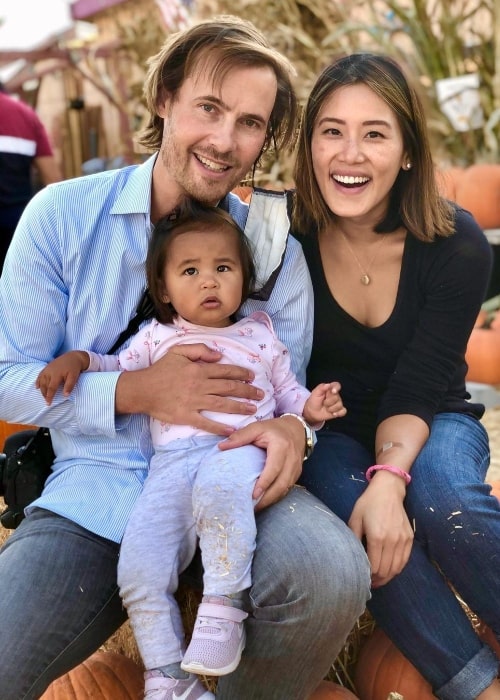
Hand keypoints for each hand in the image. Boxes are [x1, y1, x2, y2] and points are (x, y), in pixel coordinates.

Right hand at [35, 351, 89, 404]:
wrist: (72, 357)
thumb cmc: (74, 367)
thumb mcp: (74, 376)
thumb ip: (69, 386)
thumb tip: (65, 396)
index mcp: (56, 375)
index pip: (51, 388)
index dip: (49, 396)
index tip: (48, 403)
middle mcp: (49, 372)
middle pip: (44, 385)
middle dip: (44, 394)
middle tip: (46, 401)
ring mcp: (47, 369)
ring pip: (41, 381)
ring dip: (41, 389)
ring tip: (43, 395)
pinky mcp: (46, 367)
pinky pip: (40, 375)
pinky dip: (38, 381)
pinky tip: (37, 387)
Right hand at [116, 343, 264, 433]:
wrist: (142, 389)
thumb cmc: (160, 370)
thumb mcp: (178, 351)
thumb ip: (199, 350)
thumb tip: (219, 355)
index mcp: (199, 370)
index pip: (226, 371)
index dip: (241, 373)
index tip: (252, 377)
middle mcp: (199, 385)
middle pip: (229, 388)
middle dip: (247, 391)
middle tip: (260, 394)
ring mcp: (194, 402)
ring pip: (222, 405)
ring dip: (240, 407)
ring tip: (254, 409)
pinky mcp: (186, 416)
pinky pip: (206, 423)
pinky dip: (219, 428)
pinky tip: (232, 430)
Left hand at [218, 414, 303, 508]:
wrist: (295, 428)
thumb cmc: (273, 428)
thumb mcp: (257, 427)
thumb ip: (240, 436)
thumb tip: (221, 447)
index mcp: (281, 446)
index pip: (274, 467)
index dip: (265, 482)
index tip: (253, 495)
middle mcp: (292, 459)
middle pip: (282, 483)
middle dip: (268, 498)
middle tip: (253, 507)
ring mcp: (296, 468)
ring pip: (285, 489)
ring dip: (271, 500)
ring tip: (256, 508)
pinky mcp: (297, 474)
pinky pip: (287, 489)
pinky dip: (276, 497)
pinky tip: (264, 501)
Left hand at [303, 381, 345, 423]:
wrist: (313, 411)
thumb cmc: (314, 400)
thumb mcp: (315, 393)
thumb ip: (321, 388)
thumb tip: (328, 385)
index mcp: (330, 389)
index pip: (337, 385)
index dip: (336, 388)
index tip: (333, 391)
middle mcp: (336, 395)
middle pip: (337, 397)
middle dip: (328, 402)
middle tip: (323, 403)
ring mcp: (338, 403)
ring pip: (339, 405)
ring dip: (331, 408)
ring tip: (326, 408)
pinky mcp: (339, 410)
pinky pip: (343, 411)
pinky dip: (339, 413)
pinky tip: (333, 414)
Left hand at [348, 471, 413, 587]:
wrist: (388, 491)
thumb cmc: (368, 503)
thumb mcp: (355, 519)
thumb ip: (354, 539)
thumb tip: (353, 558)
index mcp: (377, 537)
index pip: (374, 567)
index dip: (368, 576)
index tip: (363, 577)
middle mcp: (392, 541)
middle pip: (386, 571)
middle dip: (377, 580)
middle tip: (370, 582)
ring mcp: (403, 540)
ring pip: (397, 568)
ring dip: (387, 577)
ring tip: (378, 579)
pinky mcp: (410, 538)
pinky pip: (404, 561)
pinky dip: (397, 569)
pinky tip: (389, 569)